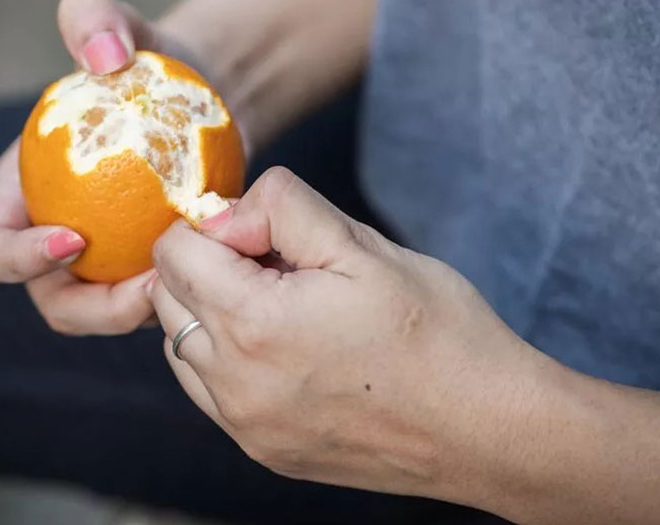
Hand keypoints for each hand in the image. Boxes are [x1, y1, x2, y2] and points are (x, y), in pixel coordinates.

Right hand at [0, 0, 205, 334]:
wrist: (206, 92)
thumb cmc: (149, 60)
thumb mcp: (119, 24)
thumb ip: (93, 16)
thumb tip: (102, 55)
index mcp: (18, 196)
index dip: (14, 258)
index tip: (73, 237)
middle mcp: (53, 239)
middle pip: (51, 301)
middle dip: (92, 309)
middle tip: (148, 284)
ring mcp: (105, 264)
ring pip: (106, 315)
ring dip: (141, 313)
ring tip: (187, 280)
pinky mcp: (152, 272)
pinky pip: (158, 303)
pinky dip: (182, 298)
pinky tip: (218, 270)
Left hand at [147, 167, 555, 504]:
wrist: (490, 429)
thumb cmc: (440, 334)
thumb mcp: (363, 245)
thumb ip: (282, 209)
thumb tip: (229, 210)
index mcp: (253, 323)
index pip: (173, 252)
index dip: (218, 226)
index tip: (270, 233)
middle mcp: (235, 383)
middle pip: (170, 298)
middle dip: (211, 267)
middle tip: (284, 266)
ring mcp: (246, 424)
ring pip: (183, 346)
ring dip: (214, 314)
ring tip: (288, 309)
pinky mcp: (264, 450)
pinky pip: (210, 391)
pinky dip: (228, 360)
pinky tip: (288, 350)